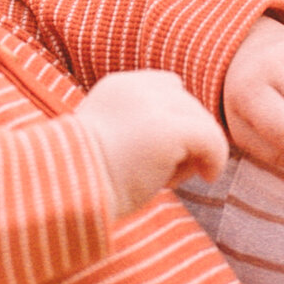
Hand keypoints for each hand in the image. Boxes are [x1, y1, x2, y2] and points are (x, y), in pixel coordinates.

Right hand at [74, 70, 228, 216]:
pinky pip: (212, 139)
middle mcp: (137, 87)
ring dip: (192, 153)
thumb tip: (187, 140)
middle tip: (162, 174)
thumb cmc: (86, 183)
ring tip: (165, 179)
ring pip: (201, 122)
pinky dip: (215, 159)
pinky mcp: (169, 130)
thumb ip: (140, 127)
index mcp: (118, 87)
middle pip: (188, 104)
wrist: (68, 196)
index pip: (169, 88)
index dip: (174, 119)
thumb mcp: (110, 142)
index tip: (163, 152)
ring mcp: (153, 106)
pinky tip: (206, 177)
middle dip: (184, 139)